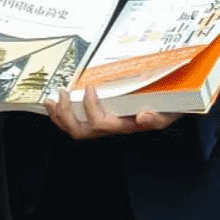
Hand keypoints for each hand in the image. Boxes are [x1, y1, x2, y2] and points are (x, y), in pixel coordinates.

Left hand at [44, 87, 181, 139]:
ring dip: (59, 116)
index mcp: (123, 126)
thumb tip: (143, 117)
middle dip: (66, 115)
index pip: (101, 124)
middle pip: (81, 132)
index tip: (90, 88)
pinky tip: (56, 103)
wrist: (168, 108)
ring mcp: (102, 126)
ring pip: (75, 130)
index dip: (90, 108)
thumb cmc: (166, 109)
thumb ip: (157, 118)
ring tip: (51, 100)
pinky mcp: (98, 119)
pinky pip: (76, 122)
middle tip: (61, 94)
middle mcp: (110, 128)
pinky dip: (62, 114)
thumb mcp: (167, 114)